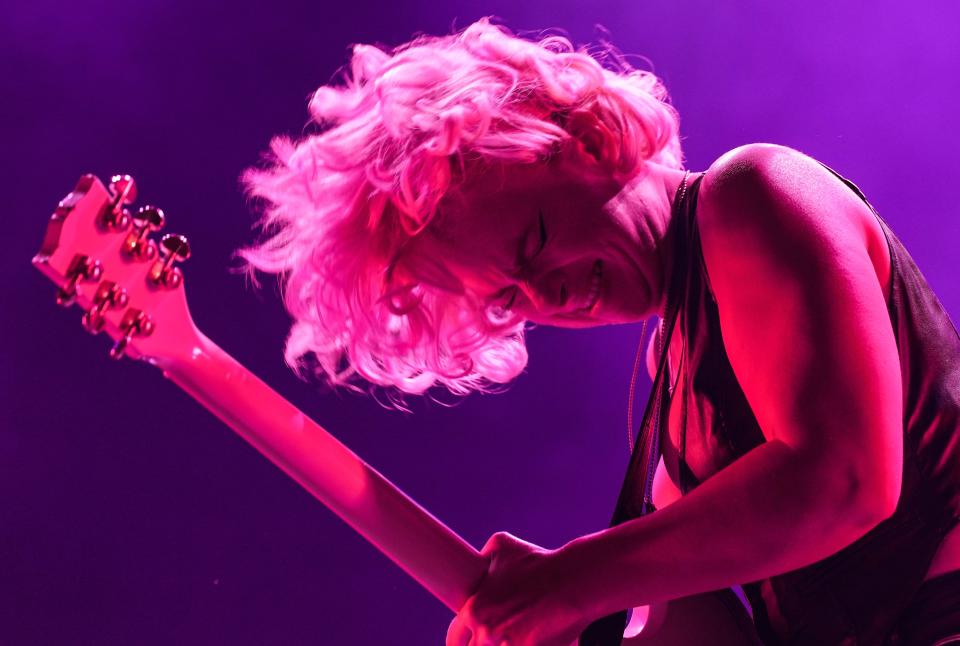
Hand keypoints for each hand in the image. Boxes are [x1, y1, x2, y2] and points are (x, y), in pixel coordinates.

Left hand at [446, 532, 586, 645]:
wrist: (572, 581)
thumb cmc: (538, 561)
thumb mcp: (502, 545)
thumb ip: (483, 556)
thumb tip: (476, 561)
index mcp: (473, 611)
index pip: (454, 639)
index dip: (461, 642)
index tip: (470, 641)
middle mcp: (486, 632)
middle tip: (496, 638)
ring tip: (512, 637)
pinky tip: (532, 640)